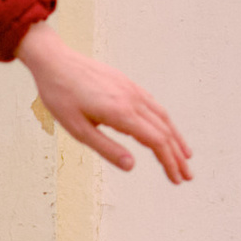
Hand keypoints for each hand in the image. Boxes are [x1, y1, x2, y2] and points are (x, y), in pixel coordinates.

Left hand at [19, 24, 192, 183]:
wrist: (54, 60)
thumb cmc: (60, 97)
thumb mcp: (78, 129)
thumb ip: (107, 148)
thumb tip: (132, 166)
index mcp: (121, 113)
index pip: (156, 142)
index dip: (169, 162)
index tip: (177, 179)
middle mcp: (132, 99)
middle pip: (164, 131)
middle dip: (177, 156)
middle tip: (187, 176)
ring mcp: (132, 89)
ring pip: (162, 117)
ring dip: (176, 138)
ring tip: (185, 156)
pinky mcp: (128, 83)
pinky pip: (153, 105)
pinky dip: (165, 121)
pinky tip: (166, 130)